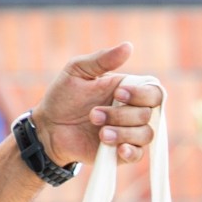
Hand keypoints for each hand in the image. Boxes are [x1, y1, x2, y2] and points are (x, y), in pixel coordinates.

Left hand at [30, 42, 162, 166]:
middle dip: (121, 115)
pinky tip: (118, 149)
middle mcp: (132, 113)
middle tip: (93, 115)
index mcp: (128, 91)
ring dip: (122, 133)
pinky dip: (131, 151)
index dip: (142, 94)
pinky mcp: (121, 154)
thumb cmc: (63, 97)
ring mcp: (128, 134)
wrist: (48, 128)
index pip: (154, 92)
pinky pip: (139, 155)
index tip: (118, 94)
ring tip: (99, 133)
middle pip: (148, 114)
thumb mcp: (78, 71)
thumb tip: (129, 46)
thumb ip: (102, 60)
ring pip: (146, 134)